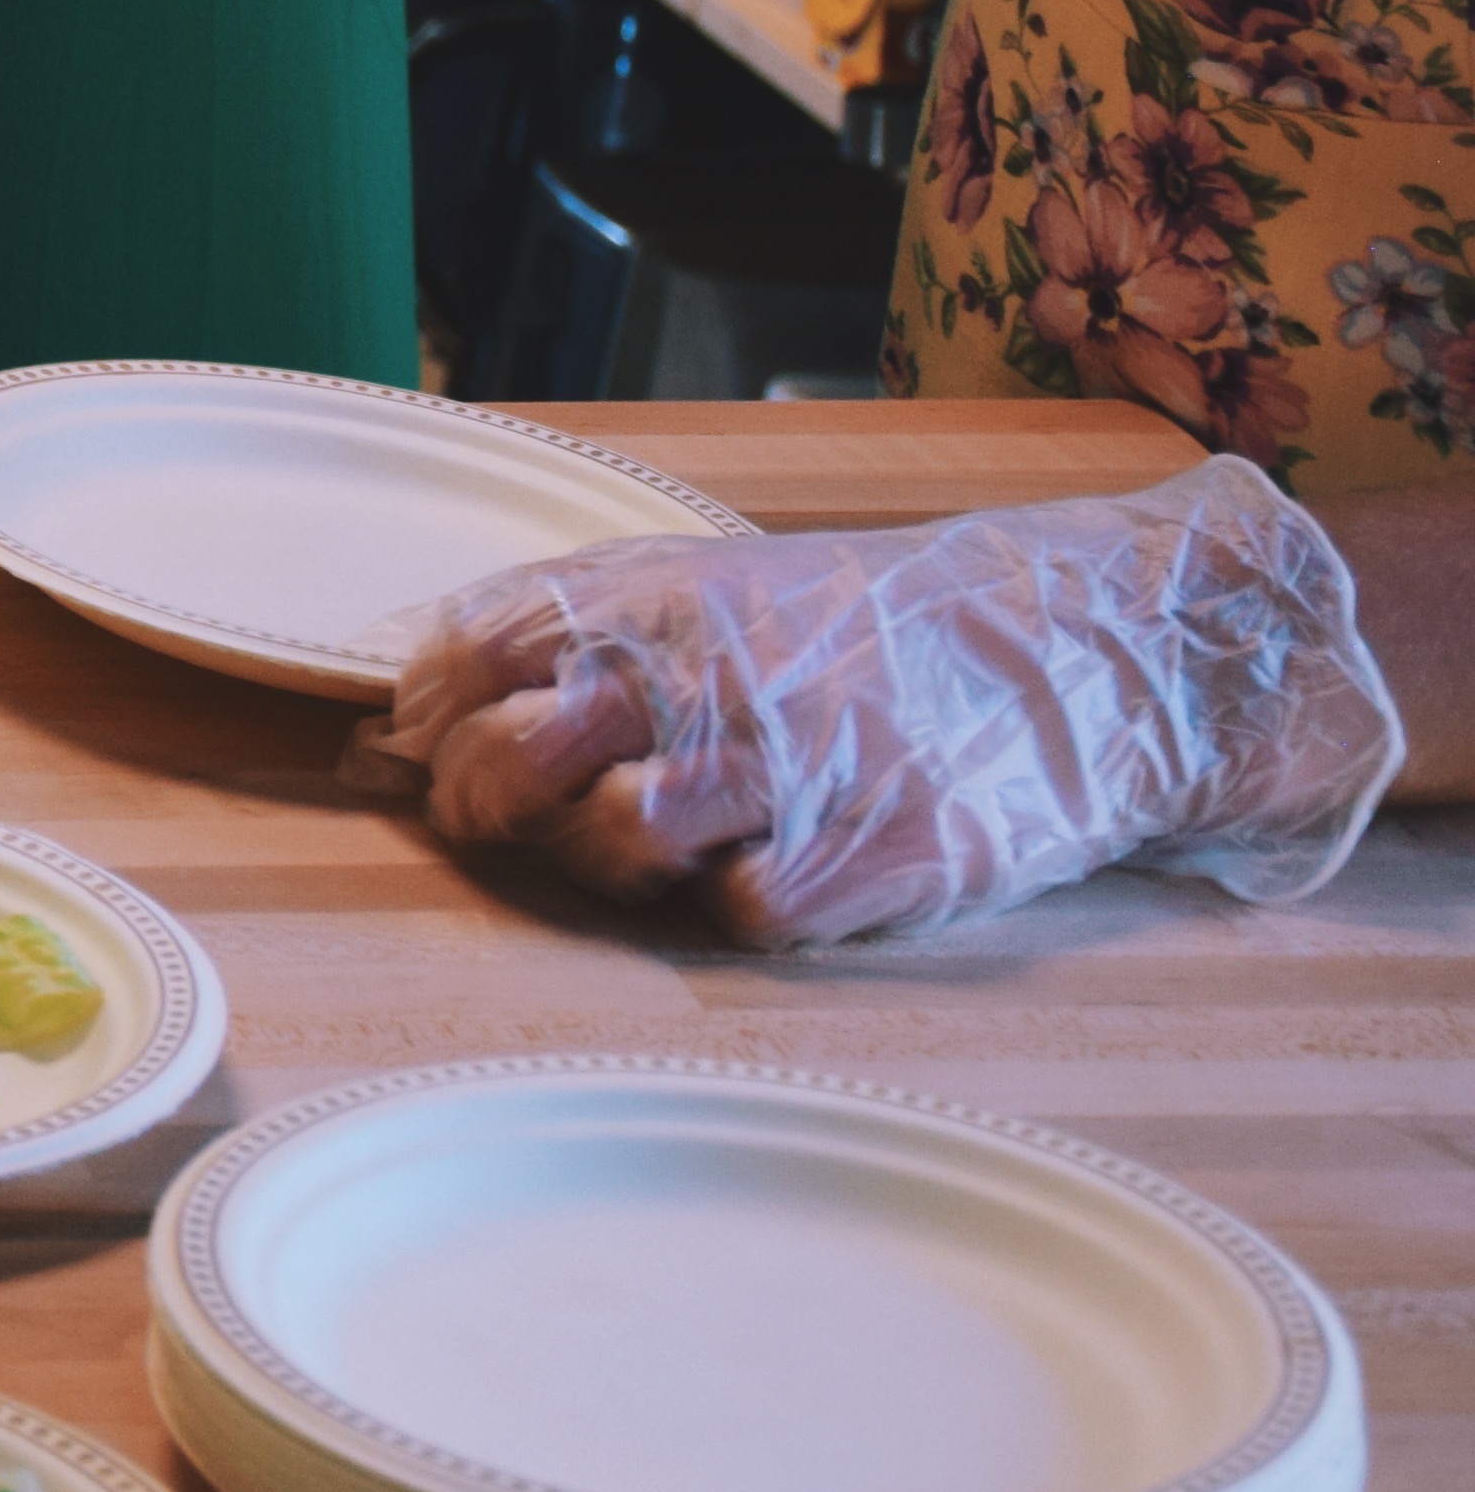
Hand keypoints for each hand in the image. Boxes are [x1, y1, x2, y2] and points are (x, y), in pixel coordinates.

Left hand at [350, 456, 1407, 946]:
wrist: (1078, 647)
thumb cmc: (864, 626)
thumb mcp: (709, 581)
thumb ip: (571, 625)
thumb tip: (413, 703)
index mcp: (655, 596)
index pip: (470, 656)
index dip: (433, 720)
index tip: (437, 749)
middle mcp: (705, 672)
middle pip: (515, 758)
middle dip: (491, 804)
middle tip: (520, 820)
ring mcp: (788, 764)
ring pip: (612, 839)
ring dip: (611, 859)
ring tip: (663, 841)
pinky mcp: (867, 853)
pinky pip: (739, 910)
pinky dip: (739, 904)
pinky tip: (777, 865)